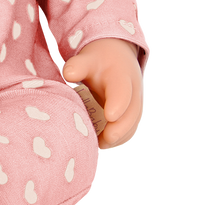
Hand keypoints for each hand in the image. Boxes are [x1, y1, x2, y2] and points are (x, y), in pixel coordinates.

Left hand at [61, 37, 142, 151]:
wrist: (116, 59)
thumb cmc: (98, 61)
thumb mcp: (88, 59)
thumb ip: (79, 65)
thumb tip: (69, 74)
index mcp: (121, 76)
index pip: (122, 91)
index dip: (118, 104)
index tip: (109, 116)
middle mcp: (133, 92)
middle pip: (132, 113)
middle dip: (120, 129)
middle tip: (103, 141)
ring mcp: (135, 104)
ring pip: (132, 124)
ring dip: (118, 137)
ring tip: (98, 145)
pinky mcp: (132, 115)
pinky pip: (129, 129)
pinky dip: (118, 138)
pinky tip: (101, 144)